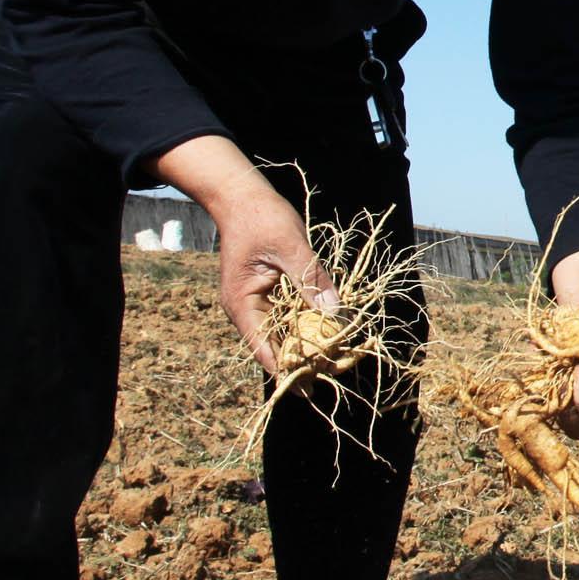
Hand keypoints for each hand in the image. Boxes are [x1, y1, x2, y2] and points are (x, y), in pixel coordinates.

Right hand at [158, 136, 335, 374]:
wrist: (241, 196)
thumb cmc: (261, 218)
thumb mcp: (290, 247)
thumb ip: (311, 280)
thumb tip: (335, 313)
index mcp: (243, 304)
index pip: (265, 351)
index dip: (290, 370)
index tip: (314, 383)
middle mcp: (246, 310)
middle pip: (275, 347)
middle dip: (303, 360)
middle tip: (334, 372)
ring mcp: (256, 302)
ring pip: (283, 333)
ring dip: (307, 344)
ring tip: (336, 358)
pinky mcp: (268, 292)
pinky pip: (288, 315)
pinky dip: (306, 323)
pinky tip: (328, 331)